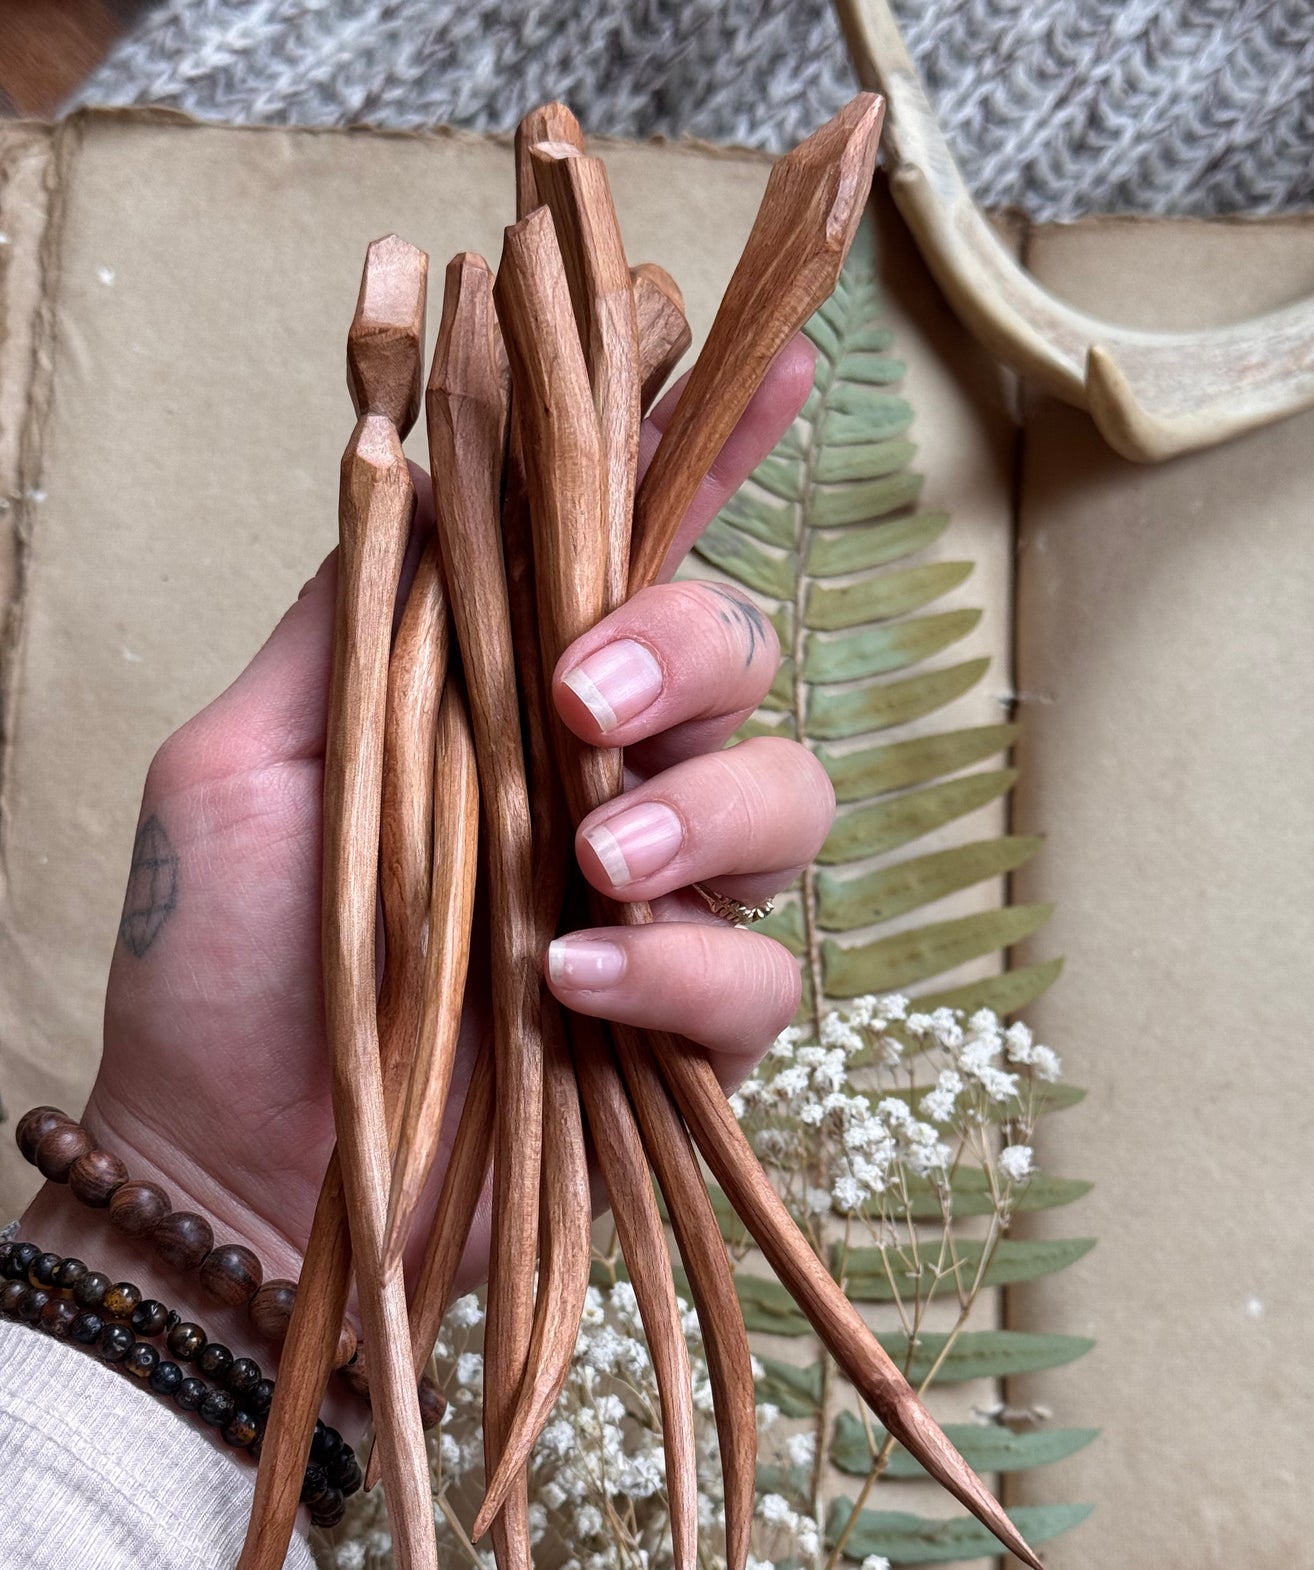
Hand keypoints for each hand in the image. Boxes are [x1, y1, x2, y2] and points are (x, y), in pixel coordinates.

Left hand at [30, 340, 827, 1314]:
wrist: (228, 1166)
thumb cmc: (220, 961)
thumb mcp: (245, 753)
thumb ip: (351, 615)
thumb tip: (421, 456)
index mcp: (513, 692)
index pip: (634, 544)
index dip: (711, 444)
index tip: (763, 358)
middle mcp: (609, 777)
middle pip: (742, 654)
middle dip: (692, 648)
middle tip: (586, 695)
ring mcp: (659, 906)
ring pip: (792, 803)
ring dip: (707, 812)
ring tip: (593, 859)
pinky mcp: (685, 1035)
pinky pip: (760, 980)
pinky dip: (683, 971)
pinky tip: (576, 985)